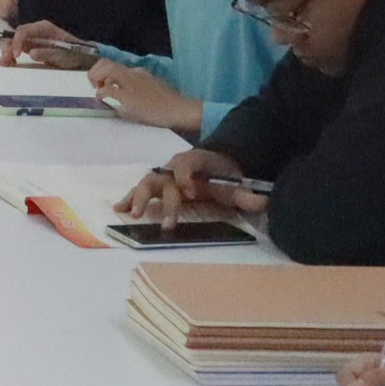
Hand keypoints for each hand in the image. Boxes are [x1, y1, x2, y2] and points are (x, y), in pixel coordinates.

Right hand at [2, 20, 96, 68]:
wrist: (85, 56)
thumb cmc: (76, 53)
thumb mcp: (64, 54)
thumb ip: (48, 53)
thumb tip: (31, 53)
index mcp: (43, 28)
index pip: (24, 31)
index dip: (17, 41)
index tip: (17, 55)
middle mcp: (35, 32)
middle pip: (16, 36)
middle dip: (9, 48)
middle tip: (4, 62)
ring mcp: (33, 39)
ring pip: (15, 43)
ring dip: (8, 52)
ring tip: (3, 64)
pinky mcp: (32, 47)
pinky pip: (19, 50)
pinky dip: (13, 56)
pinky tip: (10, 64)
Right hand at [88, 61, 202, 132]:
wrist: (180, 110)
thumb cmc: (154, 111)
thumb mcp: (128, 106)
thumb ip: (112, 96)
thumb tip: (100, 91)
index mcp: (126, 76)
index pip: (102, 68)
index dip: (93, 77)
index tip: (95, 92)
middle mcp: (133, 71)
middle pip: (109, 65)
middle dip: (99, 74)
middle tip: (98, 88)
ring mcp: (143, 75)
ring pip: (120, 71)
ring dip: (111, 79)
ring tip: (112, 93)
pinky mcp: (151, 81)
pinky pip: (131, 77)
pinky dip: (123, 83)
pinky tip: (128, 95)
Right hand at [119, 146, 246, 226]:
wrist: (212, 162)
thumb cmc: (221, 174)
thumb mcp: (234, 183)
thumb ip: (247, 194)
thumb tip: (265, 201)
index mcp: (192, 161)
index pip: (185, 165)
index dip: (186, 178)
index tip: (192, 194)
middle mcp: (172, 167)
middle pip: (164, 179)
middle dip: (165, 201)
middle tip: (169, 224)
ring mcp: (162, 175)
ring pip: (147, 183)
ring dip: (140, 199)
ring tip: (133, 214)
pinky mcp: (155, 185)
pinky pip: (140, 190)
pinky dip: (129, 198)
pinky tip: (119, 208)